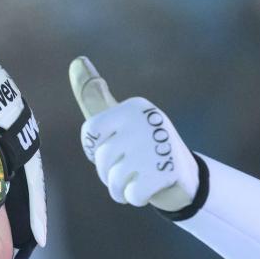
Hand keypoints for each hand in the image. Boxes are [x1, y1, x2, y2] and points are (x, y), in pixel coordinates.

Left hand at [68, 57, 197, 210]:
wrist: (183, 176)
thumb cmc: (140, 146)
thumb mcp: (118, 119)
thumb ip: (94, 95)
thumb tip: (76, 61)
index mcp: (133, 107)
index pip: (90, 132)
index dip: (95, 149)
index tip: (112, 148)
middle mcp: (147, 121)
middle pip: (102, 158)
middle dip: (108, 173)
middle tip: (129, 169)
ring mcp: (158, 146)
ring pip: (115, 179)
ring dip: (120, 189)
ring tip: (135, 181)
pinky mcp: (167, 171)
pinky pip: (131, 194)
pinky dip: (135, 198)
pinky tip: (147, 189)